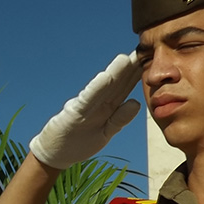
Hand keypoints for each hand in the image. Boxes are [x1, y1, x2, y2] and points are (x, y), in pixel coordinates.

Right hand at [29, 52, 141, 169]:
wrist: (53, 154)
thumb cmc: (78, 143)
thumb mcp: (104, 133)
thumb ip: (119, 119)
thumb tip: (135, 103)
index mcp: (105, 110)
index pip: (123, 90)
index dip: (135, 76)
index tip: (151, 61)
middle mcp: (95, 105)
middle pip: (115, 85)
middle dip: (129, 69)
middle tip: (144, 50)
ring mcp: (84, 108)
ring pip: (102, 89)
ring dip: (114, 74)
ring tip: (127, 58)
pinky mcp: (73, 115)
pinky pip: (87, 100)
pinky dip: (96, 89)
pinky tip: (105, 77)